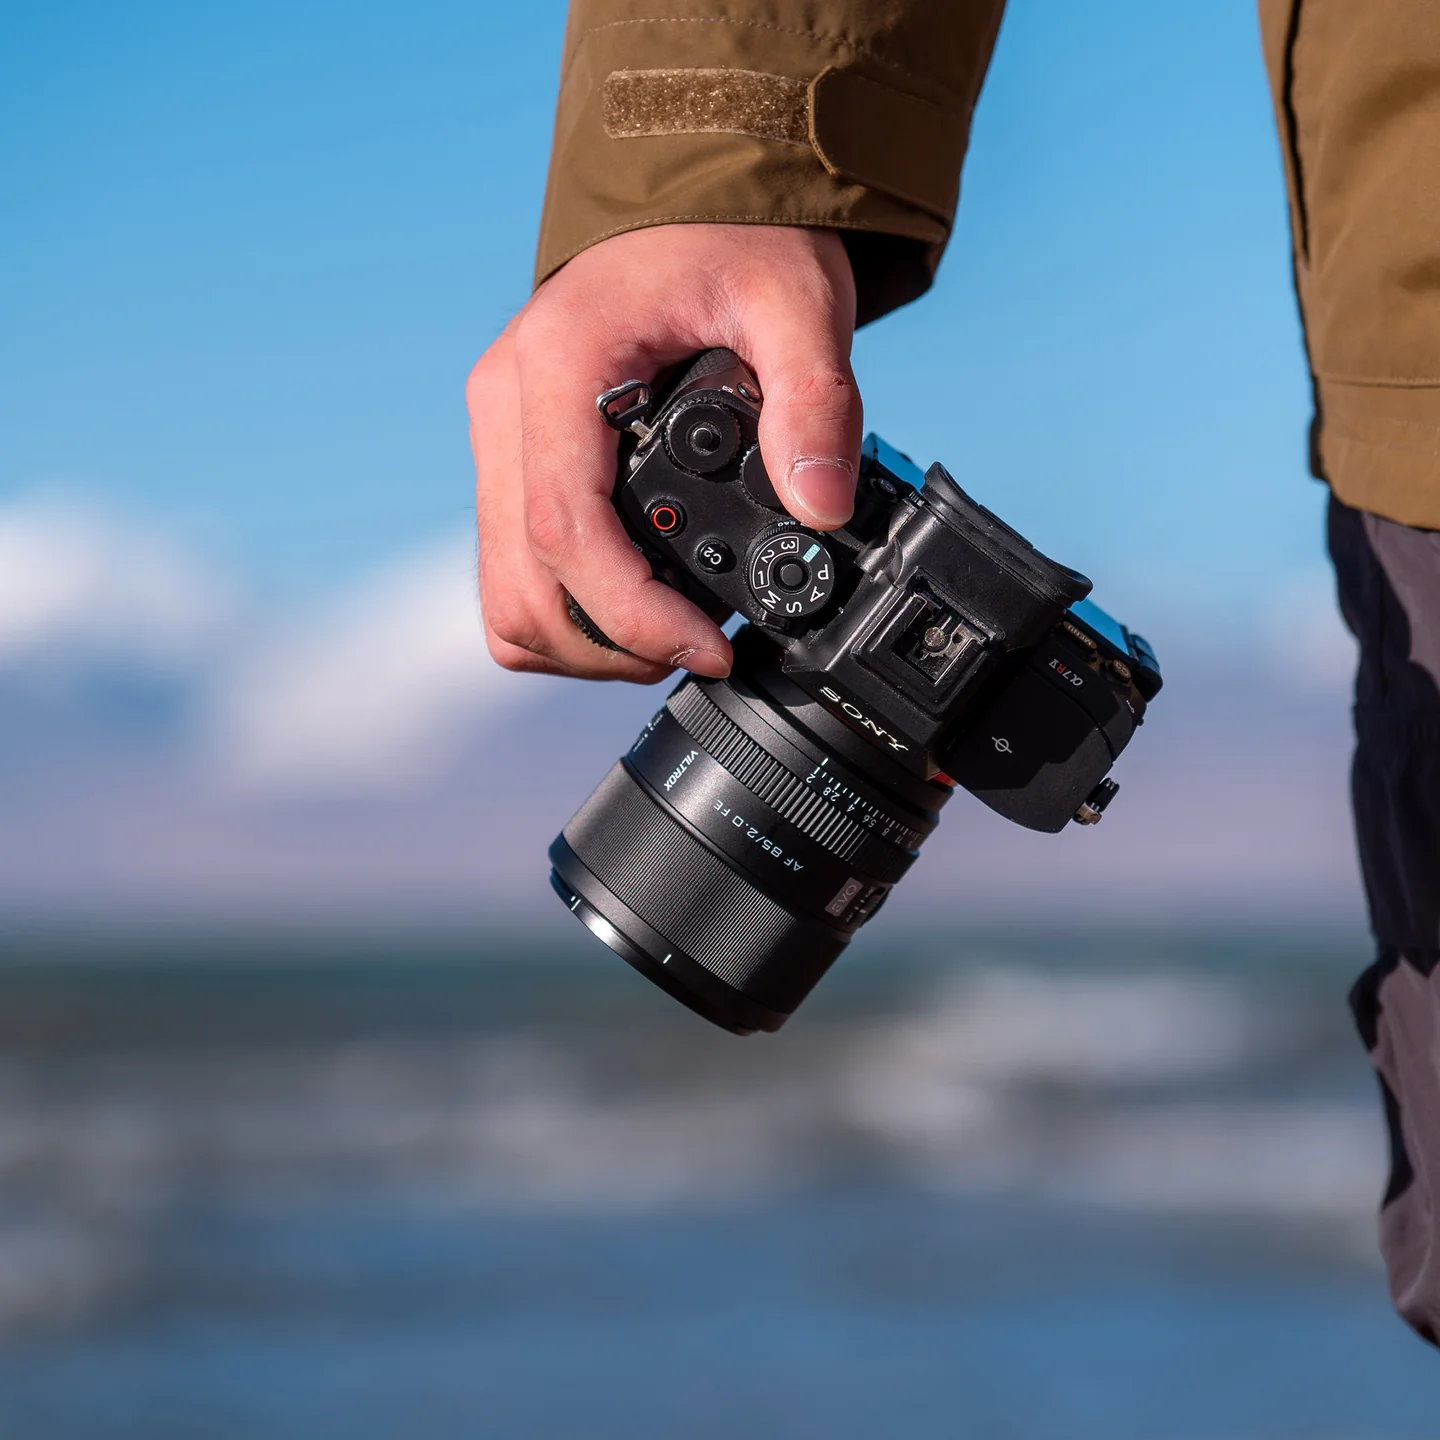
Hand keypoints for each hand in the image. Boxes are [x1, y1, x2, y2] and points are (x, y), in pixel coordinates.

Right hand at [467, 224, 860, 680]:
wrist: (687, 201)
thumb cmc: (734, 242)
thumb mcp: (797, 303)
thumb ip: (814, 403)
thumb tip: (821, 509)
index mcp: (558, 368)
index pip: (565, 531)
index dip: (634, 615)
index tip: (708, 647)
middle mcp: (507, 408)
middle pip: (524, 585)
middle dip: (611, 645)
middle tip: (699, 650)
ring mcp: (501, 437)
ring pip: (507, 592)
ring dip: (583, 640)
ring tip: (670, 636)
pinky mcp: (514, 457)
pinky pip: (513, 568)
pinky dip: (567, 609)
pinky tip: (633, 602)